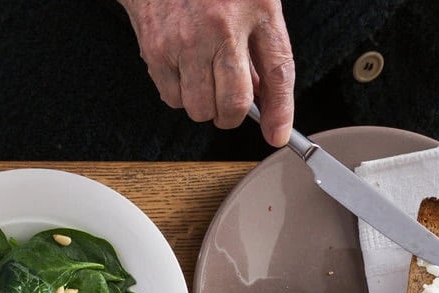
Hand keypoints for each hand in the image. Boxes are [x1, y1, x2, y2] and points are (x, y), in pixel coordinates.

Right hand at [118, 0, 294, 145]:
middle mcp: (223, 27)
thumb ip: (259, 46)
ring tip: (204, 81)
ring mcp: (187, 42)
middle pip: (235, 101)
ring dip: (205, 106)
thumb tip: (261, 97)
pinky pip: (173, 99)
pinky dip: (180, 95)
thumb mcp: (251, 3)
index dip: (280, 111)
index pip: (279, 71)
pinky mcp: (158, 52)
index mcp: (257, 9)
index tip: (277, 134)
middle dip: (233, 115)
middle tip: (230, 107)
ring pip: (201, 108)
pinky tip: (183, 70)